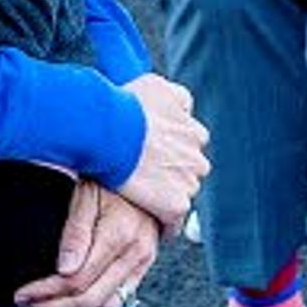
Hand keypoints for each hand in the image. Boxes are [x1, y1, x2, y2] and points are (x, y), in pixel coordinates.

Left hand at [14, 179, 166, 306]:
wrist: (140, 167)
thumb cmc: (107, 175)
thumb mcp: (84, 194)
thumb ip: (75, 232)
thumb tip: (64, 270)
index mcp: (119, 234)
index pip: (77, 279)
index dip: (46, 292)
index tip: (22, 294)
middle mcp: (136, 252)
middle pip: (91, 298)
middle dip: (55, 305)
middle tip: (27, 302)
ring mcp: (144, 260)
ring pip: (107, 304)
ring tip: (46, 302)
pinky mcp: (145, 264)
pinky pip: (121, 297)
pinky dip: (96, 303)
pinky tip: (73, 297)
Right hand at [107, 74, 207, 227]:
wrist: (109, 131)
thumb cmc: (126, 106)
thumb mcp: (157, 85)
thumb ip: (178, 97)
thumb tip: (185, 107)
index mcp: (194, 132)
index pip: (191, 144)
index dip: (172, 147)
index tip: (156, 151)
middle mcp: (197, 156)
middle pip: (189, 169)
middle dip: (173, 170)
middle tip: (145, 170)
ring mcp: (188, 182)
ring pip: (181, 193)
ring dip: (167, 193)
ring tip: (142, 192)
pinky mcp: (176, 205)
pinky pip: (173, 220)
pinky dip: (163, 221)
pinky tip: (149, 216)